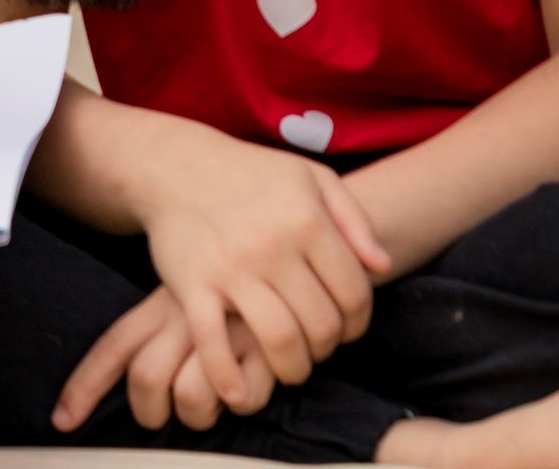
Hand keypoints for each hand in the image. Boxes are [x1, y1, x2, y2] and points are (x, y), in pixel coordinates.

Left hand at [56, 285, 275, 432]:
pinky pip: (243, 397)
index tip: (63, 421)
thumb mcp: (186, 305)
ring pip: (190, 396)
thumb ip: (158, 341)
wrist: (288, 254)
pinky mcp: (262, 343)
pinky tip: (256, 383)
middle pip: (145, 379)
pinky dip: (247, 403)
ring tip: (218, 397)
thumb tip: (136, 394)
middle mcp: (184, 317)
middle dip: (149, 413)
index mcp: (158, 307)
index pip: (113, 347)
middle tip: (166, 417)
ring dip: (202, 414)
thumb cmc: (234, 294)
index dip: (85, 387)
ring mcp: (221, 329)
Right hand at [130, 127, 389, 406]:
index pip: (354, 295)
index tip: (343, 328)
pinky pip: (213, 342)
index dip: (357, 324)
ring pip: (280, 340)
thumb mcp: (310, 178)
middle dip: (326, 348)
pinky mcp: (191, 284)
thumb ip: (354, 219)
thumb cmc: (249, 174)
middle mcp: (272, 246)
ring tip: (287, 365)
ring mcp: (230, 268)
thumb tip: (383, 267)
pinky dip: (227, 377)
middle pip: (321, 324)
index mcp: (306, 220)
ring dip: (292, 368)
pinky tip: (238, 392)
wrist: (174, 166)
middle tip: (314, 346)